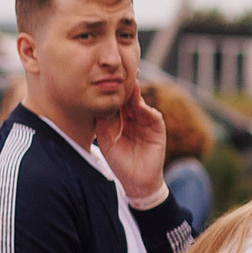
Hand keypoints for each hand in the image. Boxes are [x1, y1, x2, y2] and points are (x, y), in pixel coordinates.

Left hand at [96, 78, 168, 202]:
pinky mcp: (157, 131)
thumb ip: (101, 126)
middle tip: (121, 72)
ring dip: (137, 95)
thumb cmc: (119, 163)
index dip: (112, 93)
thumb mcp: (106, 142)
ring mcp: (146, 124)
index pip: (117, 104)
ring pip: (141, 106)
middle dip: (126, 87)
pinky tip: (141, 105)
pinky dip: (147, 111)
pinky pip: (153, 118)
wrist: (136, 180)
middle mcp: (134, 120)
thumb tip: (94, 108)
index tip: (104, 79)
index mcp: (121, 122)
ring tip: (132, 83)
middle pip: (129, 101)